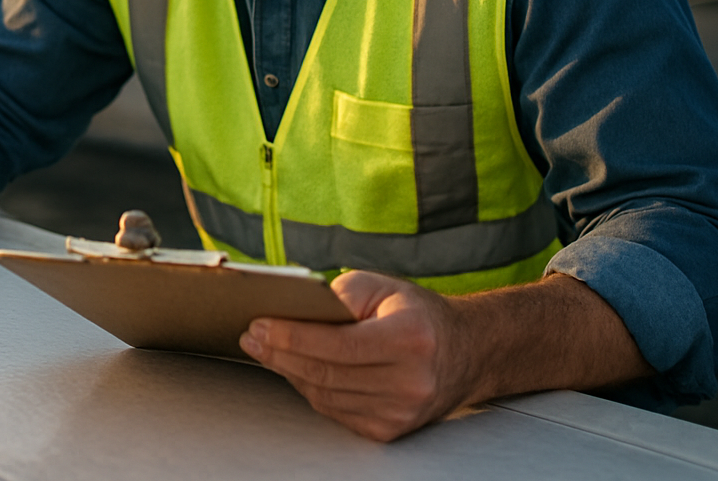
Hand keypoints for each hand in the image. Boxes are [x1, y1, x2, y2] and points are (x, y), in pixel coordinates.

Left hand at [239, 270, 473, 441]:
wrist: (465, 353)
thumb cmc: (417, 314)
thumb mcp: (383, 287)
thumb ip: (339, 295)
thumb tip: (291, 310)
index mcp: (410, 340)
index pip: (337, 344)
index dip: (292, 337)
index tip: (259, 325)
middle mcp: (409, 382)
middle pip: (326, 373)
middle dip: (280, 354)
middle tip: (252, 337)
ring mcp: (400, 412)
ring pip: (325, 395)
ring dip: (289, 372)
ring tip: (266, 349)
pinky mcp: (389, 430)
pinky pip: (334, 410)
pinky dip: (311, 389)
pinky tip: (296, 369)